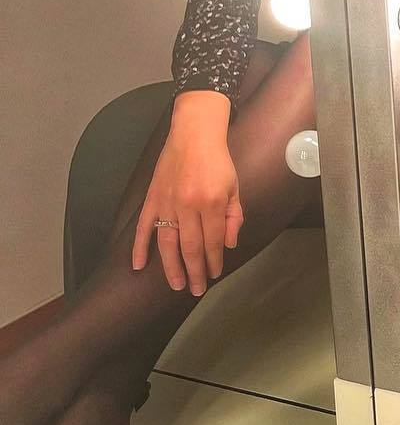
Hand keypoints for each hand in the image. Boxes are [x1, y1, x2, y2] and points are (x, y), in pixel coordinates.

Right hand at [133, 127, 242, 296]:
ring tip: (176, 285)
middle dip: (194, 272)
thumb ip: (234, 216)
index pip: (213, 241)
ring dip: (171, 267)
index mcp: (211, 203)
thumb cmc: (218, 161)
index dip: (214, 260)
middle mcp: (187, 206)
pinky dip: (139, 247)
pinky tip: (138, 265)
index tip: (214, 273)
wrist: (193, 135)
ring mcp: (167, 204)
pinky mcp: (152, 199)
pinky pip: (143, 228)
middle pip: (190, 248)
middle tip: (196, 290)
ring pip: (166, 244)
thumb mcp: (234, 187)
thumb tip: (229, 244)